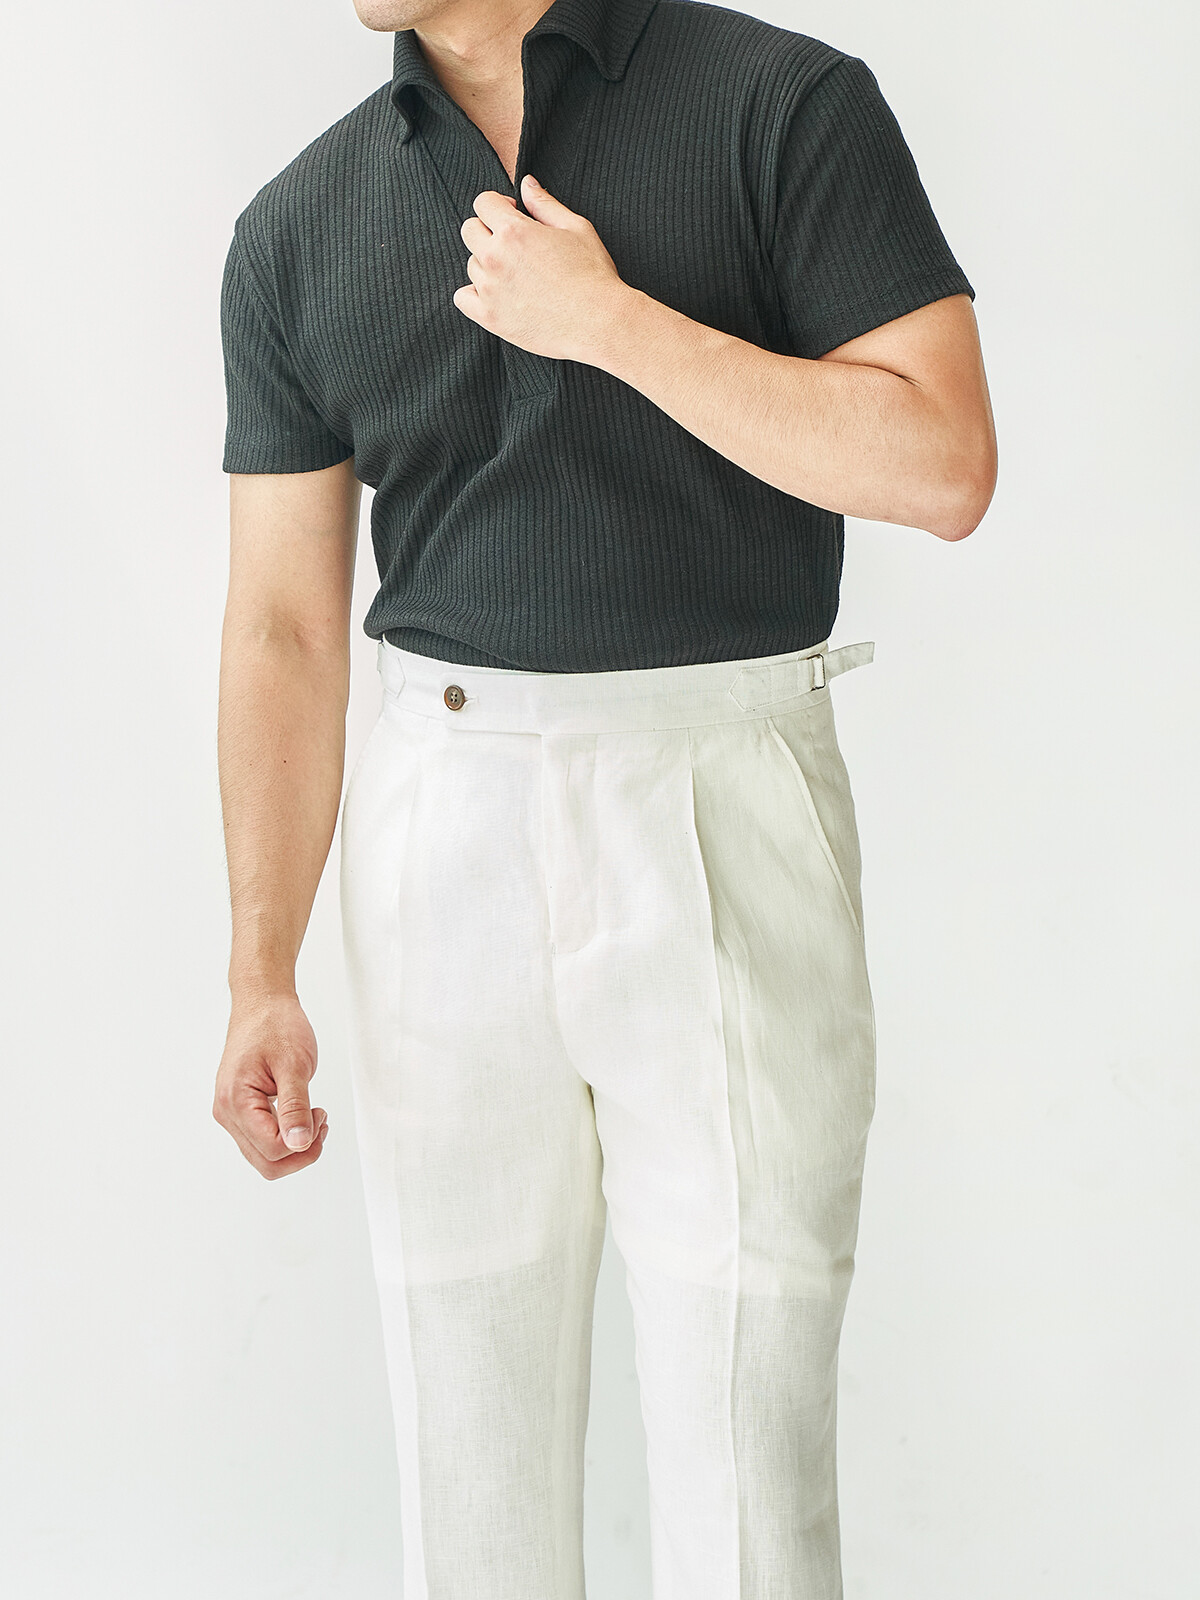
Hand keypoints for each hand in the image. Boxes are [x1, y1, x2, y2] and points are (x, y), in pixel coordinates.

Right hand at [213, 992, 328, 1178]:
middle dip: (300, 1151)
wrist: (261, 1003)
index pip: (272, 1150)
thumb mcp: (294, 1065)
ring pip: (263, 1156)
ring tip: (313, 1115)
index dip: (304, 1142)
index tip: (321, 1114)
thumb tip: (299, 1144)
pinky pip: (261, 1139)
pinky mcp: (238, 1109)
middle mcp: (226, 1112)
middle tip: (321, 1121)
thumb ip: (295, 1108)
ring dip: (293, 1145)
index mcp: (235, 1102)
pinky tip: (300, 1115)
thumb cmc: (275, 1025)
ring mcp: (230, 1113)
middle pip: (266, 1163)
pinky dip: (284, 1135)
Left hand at [453, 173, 629, 363]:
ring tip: (516, 275)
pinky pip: (462, 298)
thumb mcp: (576, 228)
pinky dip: (473, 294)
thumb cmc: (593, 274)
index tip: (514, 216)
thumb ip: (545, 204)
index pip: (483, 202)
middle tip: (513, 245)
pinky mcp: (490, 317)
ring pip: (471, 264)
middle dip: (488, 230)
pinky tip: (495, 294)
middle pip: (470, 230)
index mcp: (513, 231)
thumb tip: (526, 184)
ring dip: (487, 264)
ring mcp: (490, 289)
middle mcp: (495, 257)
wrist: (599, 322)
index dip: (499, 205)